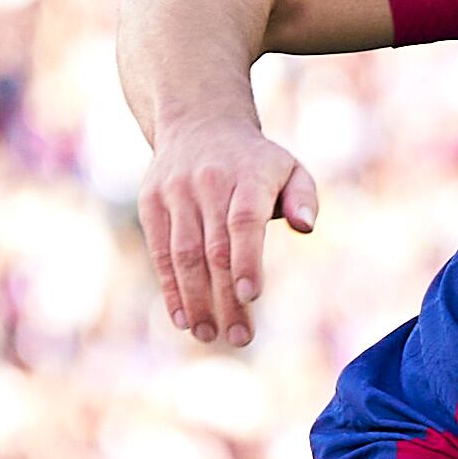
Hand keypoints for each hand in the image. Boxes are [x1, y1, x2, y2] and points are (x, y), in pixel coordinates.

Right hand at [138, 117, 318, 346]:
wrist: (199, 122)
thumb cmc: (255, 161)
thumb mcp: (289, 168)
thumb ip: (304, 197)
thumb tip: (306, 227)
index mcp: (248, 176)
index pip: (243, 221)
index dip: (246, 260)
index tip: (251, 297)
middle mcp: (208, 183)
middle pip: (214, 248)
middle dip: (225, 297)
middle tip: (240, 337)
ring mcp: (176, 193)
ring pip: (183, 254)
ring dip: (195, 299)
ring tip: (208, 334)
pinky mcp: (151, 203)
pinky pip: (160, 251)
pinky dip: (170, 287)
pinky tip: (182, 317)